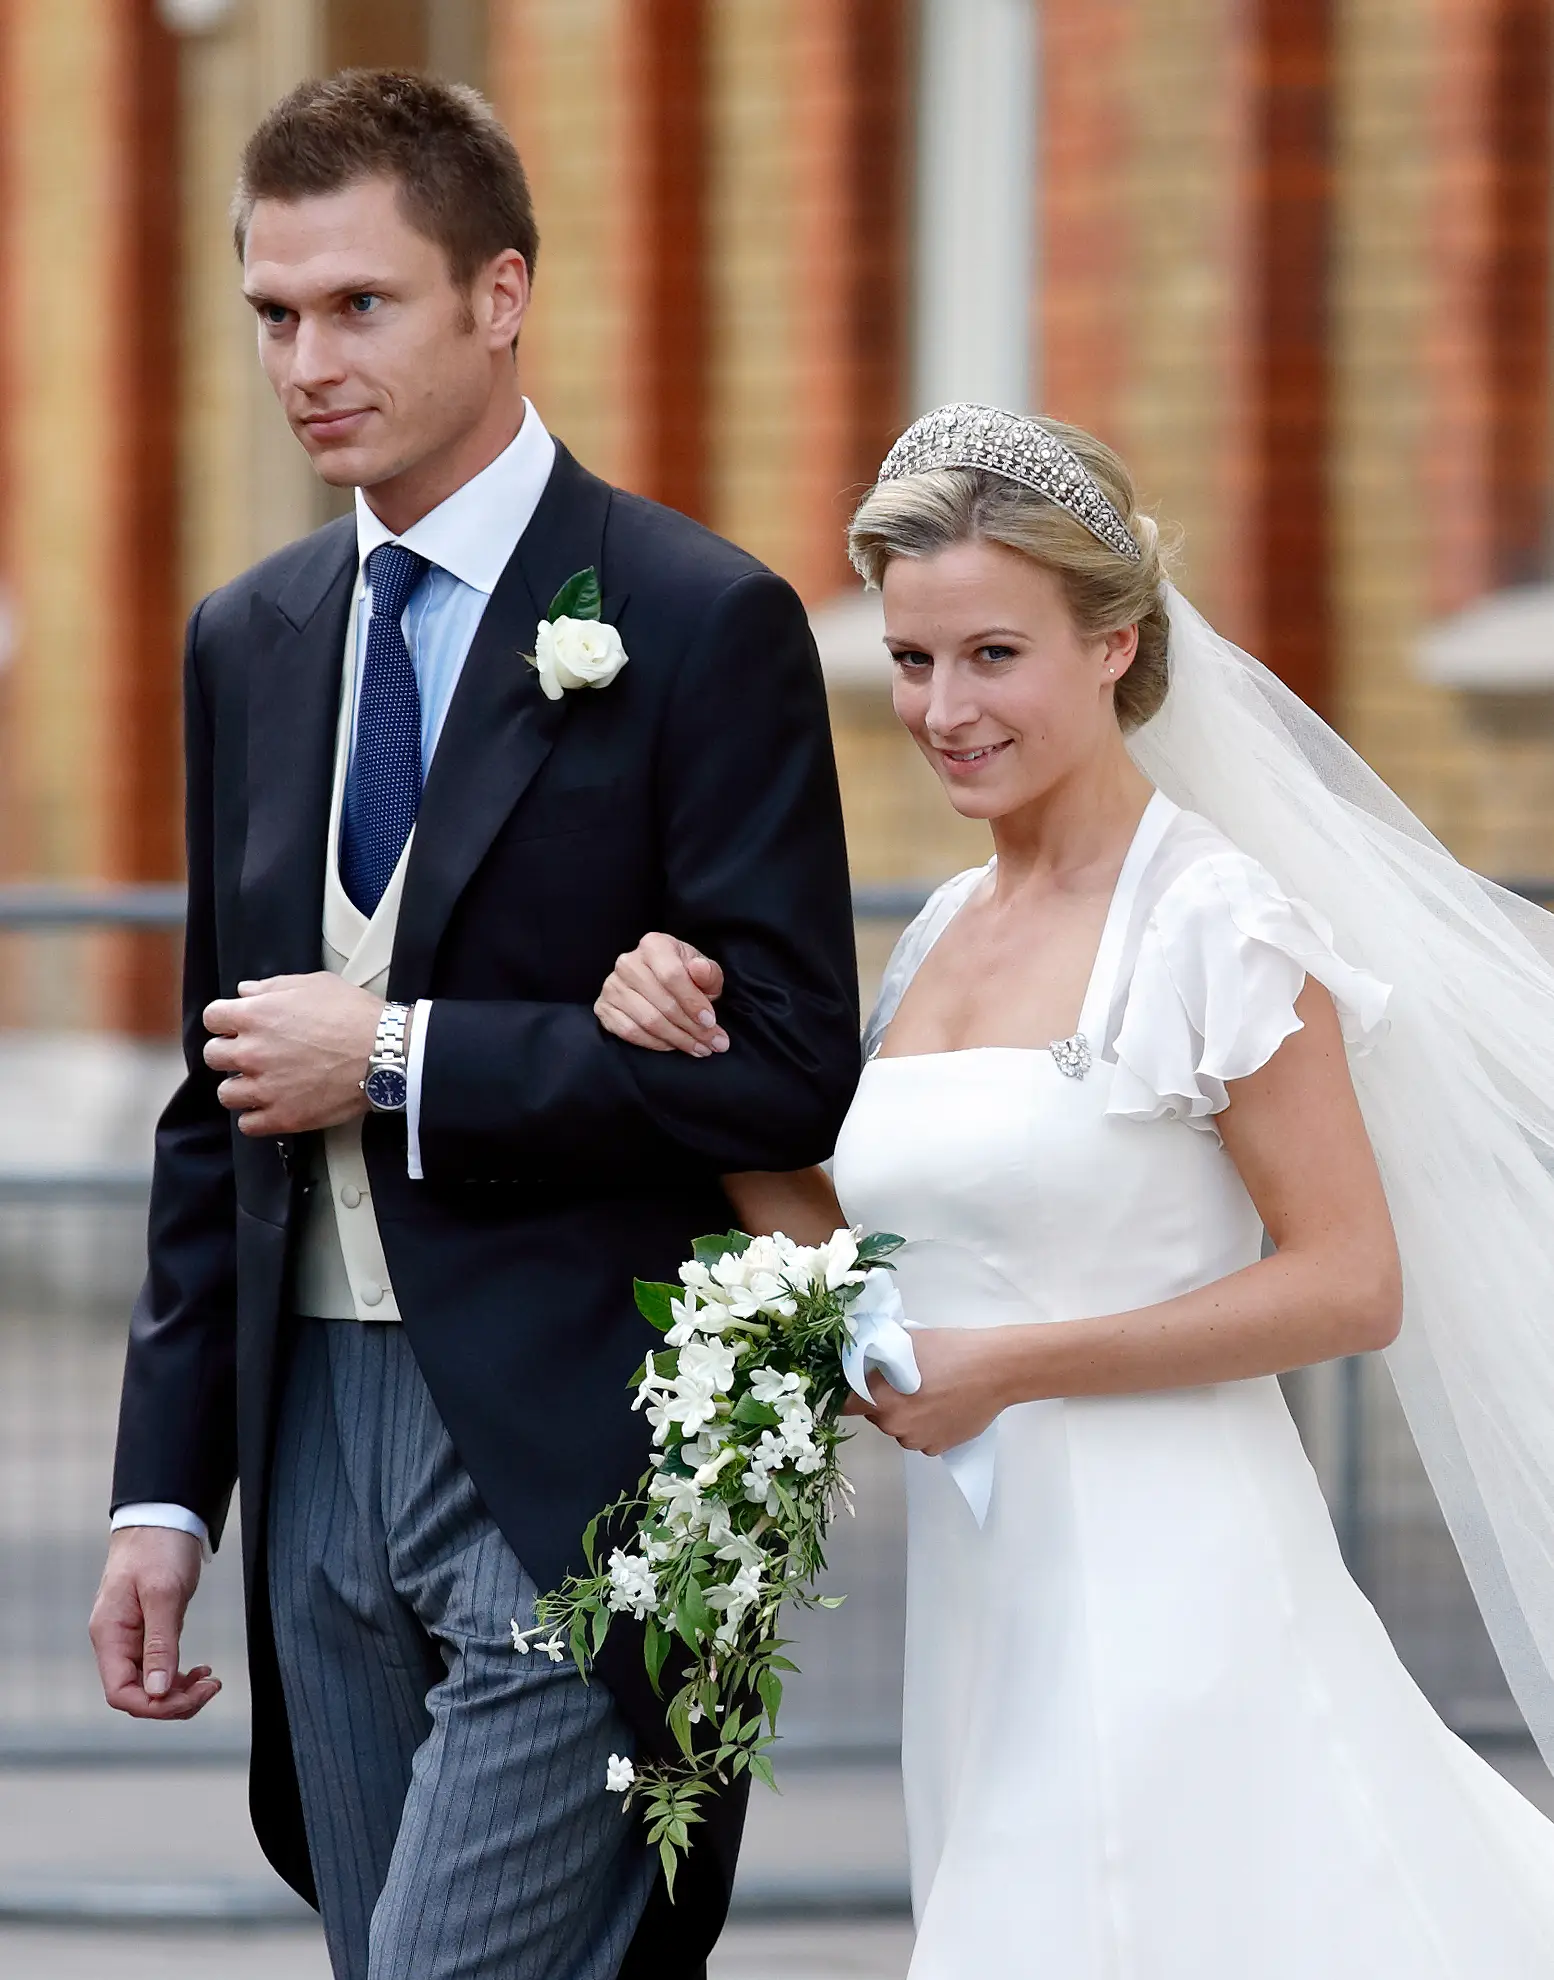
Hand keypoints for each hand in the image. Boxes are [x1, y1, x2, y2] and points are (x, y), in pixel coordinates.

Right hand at [90, 1528, 220, 1720]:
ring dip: (180, 1691)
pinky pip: (160, 1667)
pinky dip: (180, 1675)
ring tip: (211, 1681)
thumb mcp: (163, 1593)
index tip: (190, 1696)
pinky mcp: (150, 1631)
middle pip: (137, 1694)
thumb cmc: (158, 1547)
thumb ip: (159, 1643)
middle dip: (174, 1701)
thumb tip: (157, 1690)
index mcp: (109, 1635)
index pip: (120, 1693)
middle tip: (211, 1687)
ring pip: (150, 1685)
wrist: (164, 1517)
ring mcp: (132, 1638)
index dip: (154, 1705)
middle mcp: (116, 1642)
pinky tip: (202, 1671)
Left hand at [203, 974, 382, 1134]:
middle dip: (230, 1053)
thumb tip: (245, 992)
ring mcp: (265, 1087)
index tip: (238, 1026)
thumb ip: (273, 987)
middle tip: (253, 1055)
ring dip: (241, 1088)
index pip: (213, 1018)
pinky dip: (256, 1117)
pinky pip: (248, 1124)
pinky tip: (272, 1107)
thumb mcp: (315, 984)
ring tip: (263, 1084)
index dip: (226, 1021)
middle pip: (213, 1056)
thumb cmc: (355, 1014)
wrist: (385, 1053)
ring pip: (226, 1094)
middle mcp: (252, 1052)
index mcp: (256, 1016)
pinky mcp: (282, 1117)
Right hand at [595, 933, 728, 1056]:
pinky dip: (654, 1044)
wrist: (660, 983)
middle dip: (691, 1028)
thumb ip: (708, 973)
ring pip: (647, 1021)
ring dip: (677, 1039)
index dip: (693, 1002)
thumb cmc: (686, 976)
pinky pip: (629, 1032)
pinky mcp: (603, 1007)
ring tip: (699, 1048)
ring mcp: (612, 986)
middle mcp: (628, 962)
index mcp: (654, 945)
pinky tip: (672, 1046)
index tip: (710, 1021)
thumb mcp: (705, 972)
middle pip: (662, 1003)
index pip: (672, 975)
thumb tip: (700, 969)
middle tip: (713, 1043)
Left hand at [845, 1329, 1006, 1455]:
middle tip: (903, 1380)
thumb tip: (860, 1357)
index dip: (847, 1393)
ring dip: (905, 1414)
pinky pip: (921, 1438)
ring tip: (928, 1391)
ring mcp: (918, 1440)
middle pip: (875, 1415)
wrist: (994, 1369)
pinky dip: (926, 1425)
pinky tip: (942, 1405)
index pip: (846, 1404)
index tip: (856, 1384)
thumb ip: (878, 1354)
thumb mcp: (907, 1342)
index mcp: (881, 1399)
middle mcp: (895, 1426)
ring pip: (899, 1428)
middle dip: (882, 1400)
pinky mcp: (938, 1448)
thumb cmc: (951, 1351)